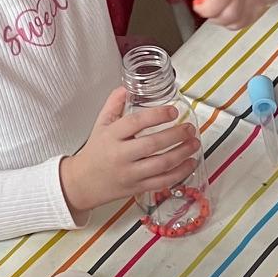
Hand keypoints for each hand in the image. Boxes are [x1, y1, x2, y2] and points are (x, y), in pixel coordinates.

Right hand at [60, 86, 198, 214]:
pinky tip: (190, 163)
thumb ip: (113, 106)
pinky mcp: (137, 188)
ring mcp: (130, 174)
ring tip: (194, 143)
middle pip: (152, 144)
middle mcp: (121, 155)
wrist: (83, 183)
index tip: (173, 111)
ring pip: (161, 164)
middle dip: (176, 135)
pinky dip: (180, 173)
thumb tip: (126, 88)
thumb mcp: (100, 125)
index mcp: (111, 136)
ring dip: (182, 153)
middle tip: (190, 128)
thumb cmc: (95, 152)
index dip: (156, 115)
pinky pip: (162, 182)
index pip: (135, 123)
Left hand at [179, 0, 277, 27]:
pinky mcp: (261, 3)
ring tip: (219, 7)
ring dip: (223, 19)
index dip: (205, 8)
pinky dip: (234, 21)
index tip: (199, 4)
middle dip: (214, 15)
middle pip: (228, 14)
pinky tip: (229, 10)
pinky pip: (245, 22)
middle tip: (209, 6)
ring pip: (237, 21)